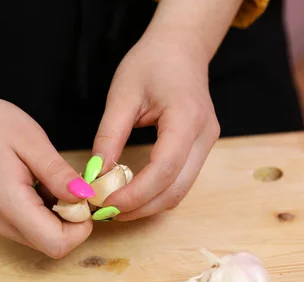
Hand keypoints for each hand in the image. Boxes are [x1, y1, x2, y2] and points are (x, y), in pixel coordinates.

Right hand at [0, 4, 92, 257]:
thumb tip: (87, 198)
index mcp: (9, 204)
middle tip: (70, 186)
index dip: (81, 226)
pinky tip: (39, 185)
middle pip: (51, 245)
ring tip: (50, 181)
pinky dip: (44, 213)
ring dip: (59, 216)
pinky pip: (30, 228)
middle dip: (72, 221)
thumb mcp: (33, 142)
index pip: (57, 244)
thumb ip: (60, 175)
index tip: (83, 197)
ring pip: (42, 238)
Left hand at [91, 0, 243, 220]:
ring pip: (179, 192)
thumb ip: (109, 136)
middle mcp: (205, 136)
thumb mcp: (122, 95)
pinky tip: (130, 193)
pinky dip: (155, 194)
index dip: (135, 194)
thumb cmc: (151, 62)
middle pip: (175, 190)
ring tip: (114, 206)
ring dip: (147, 205)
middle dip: (139, 208)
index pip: (164, 169)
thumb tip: (96, 176)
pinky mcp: (200, 149)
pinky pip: (179, 182)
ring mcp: (207, 145)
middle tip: (105, 213)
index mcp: (187, 119)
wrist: (181, 47)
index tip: (105, 204)